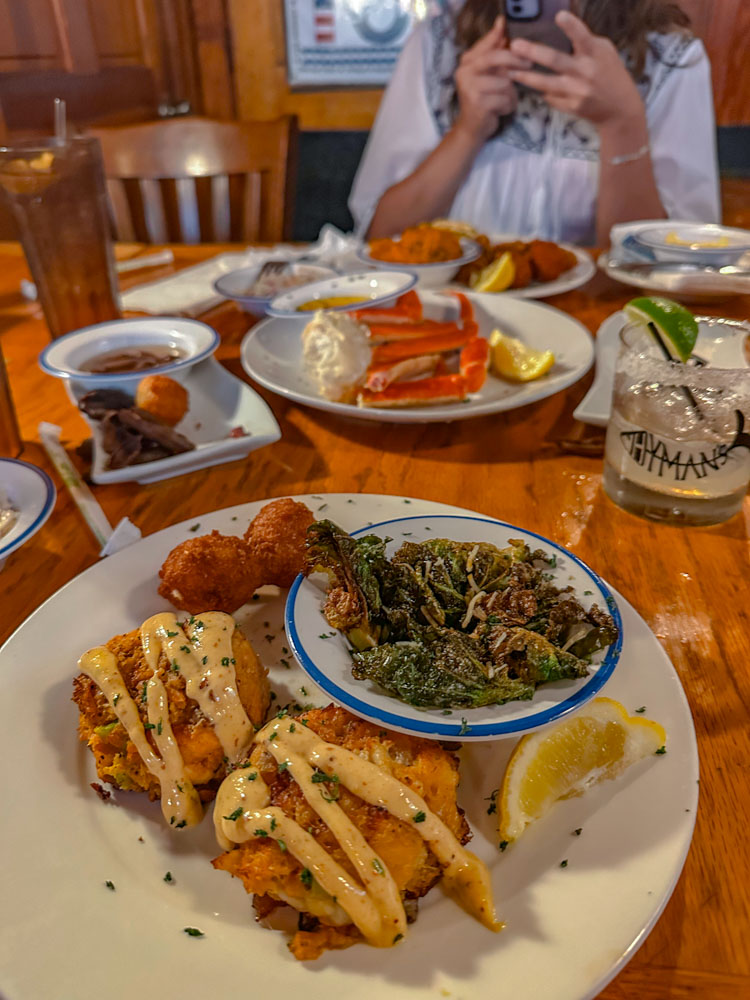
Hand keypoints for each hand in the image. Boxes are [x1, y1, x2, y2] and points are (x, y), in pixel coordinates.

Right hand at [454, 16, 531, 142]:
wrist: (472, 129)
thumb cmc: (484, 98)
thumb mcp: (488, 73)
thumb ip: (495, 51)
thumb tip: (502, 24)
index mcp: (467, 61)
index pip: (489, 42)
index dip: (505, 39)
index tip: (521, 42)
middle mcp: (465, 72)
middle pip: (496, 57)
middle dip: (516, 60)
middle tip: (530, 64)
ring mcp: (470, 88)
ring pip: (505, 81)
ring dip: (511, 93)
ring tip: (504, 100)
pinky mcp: (478, 104)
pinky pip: (505, 98)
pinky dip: (508, 105)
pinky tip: (501, 110)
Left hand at [507, 11, 644, 129]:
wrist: (620, 109)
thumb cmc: (610, 73)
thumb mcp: (604, 51)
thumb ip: (586, 41)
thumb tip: (563, 26)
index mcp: (595, 54)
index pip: (582, 37)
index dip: (571, 26)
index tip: (559, 15)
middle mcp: (585, 73)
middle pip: (555, 61)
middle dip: (533, 52)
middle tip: (515, 45)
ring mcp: (577, 92)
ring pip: (546, 84)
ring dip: (526, 77)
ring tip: (510, 70)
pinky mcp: (571, 107)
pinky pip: (550, 97)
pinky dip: (541, 90)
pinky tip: (531, 85)